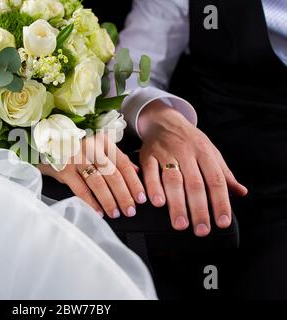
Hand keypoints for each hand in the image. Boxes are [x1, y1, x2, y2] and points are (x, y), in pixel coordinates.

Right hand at [39, 132, 146, 218]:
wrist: (42, 139)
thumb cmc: (73, 144)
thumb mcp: (95, 146)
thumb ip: (115, 157)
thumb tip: (136, 171)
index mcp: (102, 140)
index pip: (123, 163)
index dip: (134, 182)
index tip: (141, 197)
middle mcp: (90, 147)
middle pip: (113, 175)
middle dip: (124, 195)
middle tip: (130, 210)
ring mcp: (76, 157)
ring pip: (98, 183)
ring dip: (109, 201)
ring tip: (115, 213)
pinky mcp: (63, 168)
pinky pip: (80, 189)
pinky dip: (91, 202)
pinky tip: (98, 212)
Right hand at [138, 100, 247, 236]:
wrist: (164, 121)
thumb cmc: (189, 141)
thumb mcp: (211, 153)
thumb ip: (224, 174)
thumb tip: (241, 192)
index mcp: (205, 153)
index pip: (216, 180)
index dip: (220, 202)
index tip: (221, 222)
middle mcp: (186, 153)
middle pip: (195, 183)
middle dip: (199, 209)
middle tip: (201, 230)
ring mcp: (166, 153)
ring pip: (173, 180)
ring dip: (176, 204)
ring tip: (180, 223)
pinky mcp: (148, 156)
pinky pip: (150, 173)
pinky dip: (152, 188)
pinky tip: (157, 203)